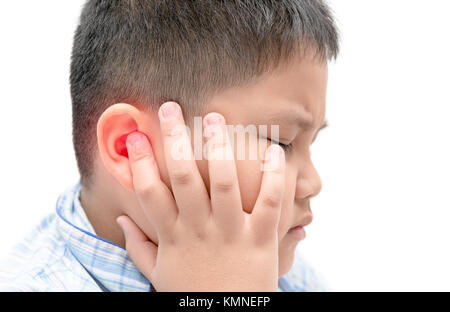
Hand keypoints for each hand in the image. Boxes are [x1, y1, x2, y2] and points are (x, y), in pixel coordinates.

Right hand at [117, 102, 285, 291]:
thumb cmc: (193, 295)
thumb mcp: (159, 274)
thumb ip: (138, 247)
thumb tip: (122, 220)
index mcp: (173, 237)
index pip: (149, 193)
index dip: (139, 163)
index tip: (134, 136)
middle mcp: (199, 231)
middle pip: (184, 178)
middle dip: (175, 140)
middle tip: (172, 108)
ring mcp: (231, 234)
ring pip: (226, 184)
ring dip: (221, 148)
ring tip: (216, 119)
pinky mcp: (261, 241)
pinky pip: (270, 204)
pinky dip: (274, 177)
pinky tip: (274, 153)